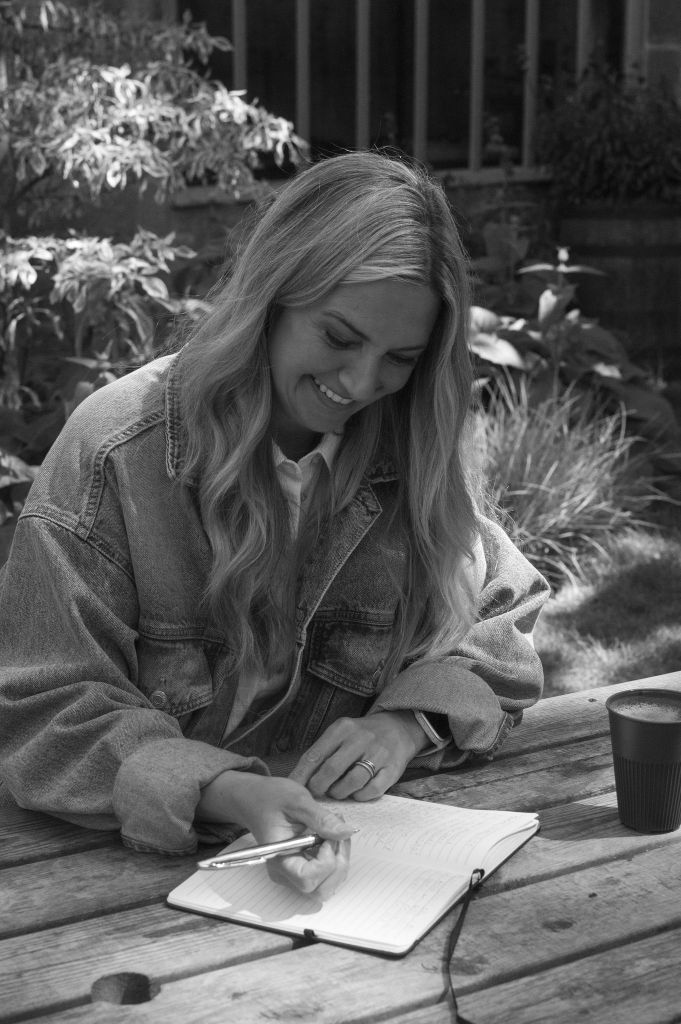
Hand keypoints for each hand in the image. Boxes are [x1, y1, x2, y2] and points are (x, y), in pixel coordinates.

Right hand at [197, 772, 352, 899]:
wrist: (256, 799)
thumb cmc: (271, 798)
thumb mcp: (297, 801)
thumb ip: (321, 819)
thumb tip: (347, 832)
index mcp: (279, 859)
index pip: (307, 879)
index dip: (325, 862)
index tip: (328, 837)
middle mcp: (285, 874)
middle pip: (320, 890)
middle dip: (337, 864)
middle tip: (338, 835)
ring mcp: (293, 874)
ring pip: (326, 886)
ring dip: (339, 862)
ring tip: (336, 833)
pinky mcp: (302, 869)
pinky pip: (325, 876)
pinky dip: (336, 859)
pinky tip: (332, 837)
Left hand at [289, 710, 428, 800]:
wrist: (398, 728)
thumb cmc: (361, 736)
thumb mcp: (340, 734)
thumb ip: (322, 753)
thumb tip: (299, 779)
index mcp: (342, 729)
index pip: (315, 754)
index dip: (302, 775)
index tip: (294, 788)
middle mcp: (360, 739)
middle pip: (332, 769)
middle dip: (319, 786)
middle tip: (316, 793)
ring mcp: (378, 754)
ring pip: (352, 782)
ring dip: (339, 793)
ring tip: (336, 792)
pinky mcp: (393, 769)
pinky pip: (372, 790)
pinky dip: (360, 796)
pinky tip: (356, 793)